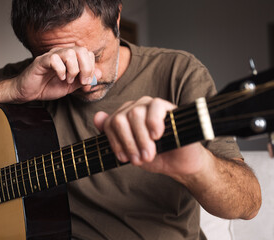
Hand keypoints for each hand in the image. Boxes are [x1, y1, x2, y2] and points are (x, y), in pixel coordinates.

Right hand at [10, 47, 100, 101]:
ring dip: (73, 69)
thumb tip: (100, 73)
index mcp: (70, 58)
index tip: (86, 82)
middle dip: (86, 68)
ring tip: (68, 80)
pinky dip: (61, 70)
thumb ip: (84, 79)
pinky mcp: (41, 61)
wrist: (30, 92)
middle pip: (81, 50)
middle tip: (82, 81)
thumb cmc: (48, 87)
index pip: (88, 54)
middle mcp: (62, 53)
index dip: (91, 68)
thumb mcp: (71, 86)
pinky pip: (54, 59)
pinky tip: (60, 78)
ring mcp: (51, 56)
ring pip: (69, 53)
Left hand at [94, 96, 209, 177]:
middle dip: (128, 143)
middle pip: (120, 119)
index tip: (124, 159)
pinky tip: (157, 136)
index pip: (110, 123)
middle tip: (139, 160)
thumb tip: (96, 117)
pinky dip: (154, 122)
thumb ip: (113, 137)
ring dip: (141, 138)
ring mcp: (151, 106)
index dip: (115, 142)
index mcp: (124, 117)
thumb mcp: (130, 152)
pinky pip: (155, 106)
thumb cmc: (154, 157)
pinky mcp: (168, 107)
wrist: (179, 164)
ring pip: (135, 113)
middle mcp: (135, 108)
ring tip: (149, 155)